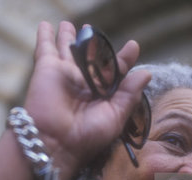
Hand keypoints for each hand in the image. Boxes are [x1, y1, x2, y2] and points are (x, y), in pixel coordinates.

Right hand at [23, 21, 150, 178]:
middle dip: (91, 46)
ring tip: (70, 25)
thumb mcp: (115, 117)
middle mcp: (83, 84)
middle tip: (93, 31)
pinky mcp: (47, 69)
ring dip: (68, 37)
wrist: (57, 142)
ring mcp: (65, 75)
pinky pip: (46, 48)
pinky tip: (46, 24)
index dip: (123, 59)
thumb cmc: (88, 136)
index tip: (132, 47)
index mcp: (101, 95)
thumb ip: (129, 94)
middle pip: (90, 58)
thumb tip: (146, 73)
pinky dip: (45, 36)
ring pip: (67, 50)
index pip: (115, 72)